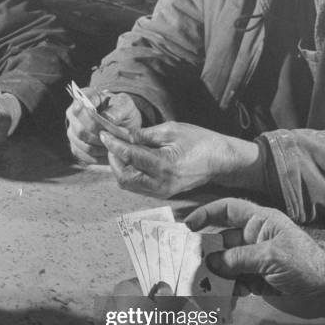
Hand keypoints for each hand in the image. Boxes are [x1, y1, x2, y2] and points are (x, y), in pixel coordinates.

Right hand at [66, 88, 141, 163]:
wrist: (123, 125)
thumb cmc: (122, 112)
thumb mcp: (126, 106)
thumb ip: (119, 109)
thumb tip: (109, 118)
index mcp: (84, 97)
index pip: (80, 106)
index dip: (91, 116)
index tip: (106, 120)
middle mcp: (73, 113)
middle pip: (81, 130)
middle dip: (101, 136)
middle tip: (115, 137)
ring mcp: (72, 131)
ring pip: (83, 145)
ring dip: (101, 148)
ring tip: (115, 145)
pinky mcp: (76, 147)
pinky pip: (85, 156)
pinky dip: (100, 157)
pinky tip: (110, 153)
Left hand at [101, 122, 261, 196]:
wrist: (220, 161)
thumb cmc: (200, 141)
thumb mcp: (172, 130)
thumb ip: (144, 134)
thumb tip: (123, 134)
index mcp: (164, 165)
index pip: (129, 156)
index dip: (114, 144)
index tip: (105, 135)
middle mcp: (160, 183)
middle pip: (123, 177)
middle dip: (114, 160)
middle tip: (112, 143)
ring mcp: (160, 192)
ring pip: (128, 184)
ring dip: (119, 168)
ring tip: (121, 150)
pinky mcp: (161, 194)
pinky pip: (137, 186)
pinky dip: (129, 173)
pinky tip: (131, 160)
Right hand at [185, 198, 324, 294]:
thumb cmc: (305, 262)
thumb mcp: (271, 257)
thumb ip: (238, 259)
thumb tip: (210, 263)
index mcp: (258, 222)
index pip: (227, 209)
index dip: (206, 214)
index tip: (187, 227)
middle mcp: (252, 238)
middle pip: (220, 241)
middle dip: (205, 253)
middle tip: (190, 265)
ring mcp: (252, 259)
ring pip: (224, 264)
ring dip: (214, 274)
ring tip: (204, 285)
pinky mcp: (254, 279)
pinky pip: (233, 281)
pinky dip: (227, 288)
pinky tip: (227, 295)